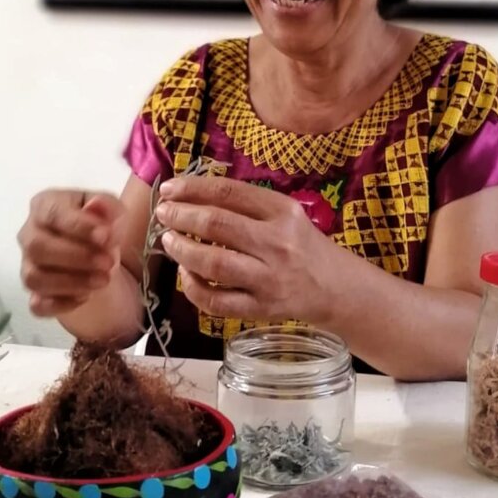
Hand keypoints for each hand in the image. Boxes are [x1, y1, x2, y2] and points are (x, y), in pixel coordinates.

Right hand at [18, 190, 124, 317]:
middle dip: (76, 257)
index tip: (106, 236)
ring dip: (71, 282)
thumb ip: (106, 206)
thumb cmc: (99, 226)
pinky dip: (62, 304)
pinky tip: (86, 297)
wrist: (98, 256)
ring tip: (103, 280)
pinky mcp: (34, 294)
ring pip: (34, 278)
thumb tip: (97, 205)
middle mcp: (29, 235)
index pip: (53, 213)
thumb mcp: (111, 211)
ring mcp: (28, 266)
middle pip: (37, 247)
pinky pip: (38, 305)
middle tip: (108, 262)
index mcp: (44, 205)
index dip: (79, 226)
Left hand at [154, 176, 332, 322]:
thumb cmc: (302, 245)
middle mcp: (277, 244)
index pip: (229, 193)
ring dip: (182, 250)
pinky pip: (218, 301)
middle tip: (163, 214)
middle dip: (181, 216)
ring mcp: (269, 279)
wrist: (334, 287)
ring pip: (214, 264)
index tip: (169, 190)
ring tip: (168, 240)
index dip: (192, 188)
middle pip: (217, 225)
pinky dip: (194, 288)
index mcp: (282, 212)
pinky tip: (186, 274)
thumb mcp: (285, 214)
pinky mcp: (261, 309)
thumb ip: (247, 204)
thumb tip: (192, 194)